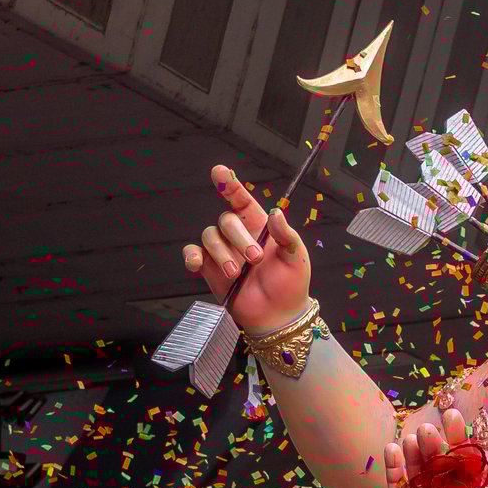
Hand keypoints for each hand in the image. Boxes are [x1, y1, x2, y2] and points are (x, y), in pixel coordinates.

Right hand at [184, 167, 310, 332]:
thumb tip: (276, 213)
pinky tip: (197, 264)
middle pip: (226, 221)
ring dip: (222, 253)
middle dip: (239, 239)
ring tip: (236, 274)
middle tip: (256, 260)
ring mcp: (223, 252)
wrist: (277, 316)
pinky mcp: (210, 269)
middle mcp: (238, 235)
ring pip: (209, 236)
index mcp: (259, 226)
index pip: (241, 200)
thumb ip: (286, 235)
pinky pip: (193, 253)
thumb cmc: (290, 284)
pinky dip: (192, 256)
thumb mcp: (295, 257)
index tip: (219, 171)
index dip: (230, 185)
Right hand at [384, 412, 487, 487]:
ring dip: (413, 450)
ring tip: (411, 440)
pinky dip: (393, 466)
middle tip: (429, 431)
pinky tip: (392, 450)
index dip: (458, 439)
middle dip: (434, 442)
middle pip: (438, 459)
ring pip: (416, 466)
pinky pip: (396, 484)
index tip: (453, 418)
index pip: (463, 460)